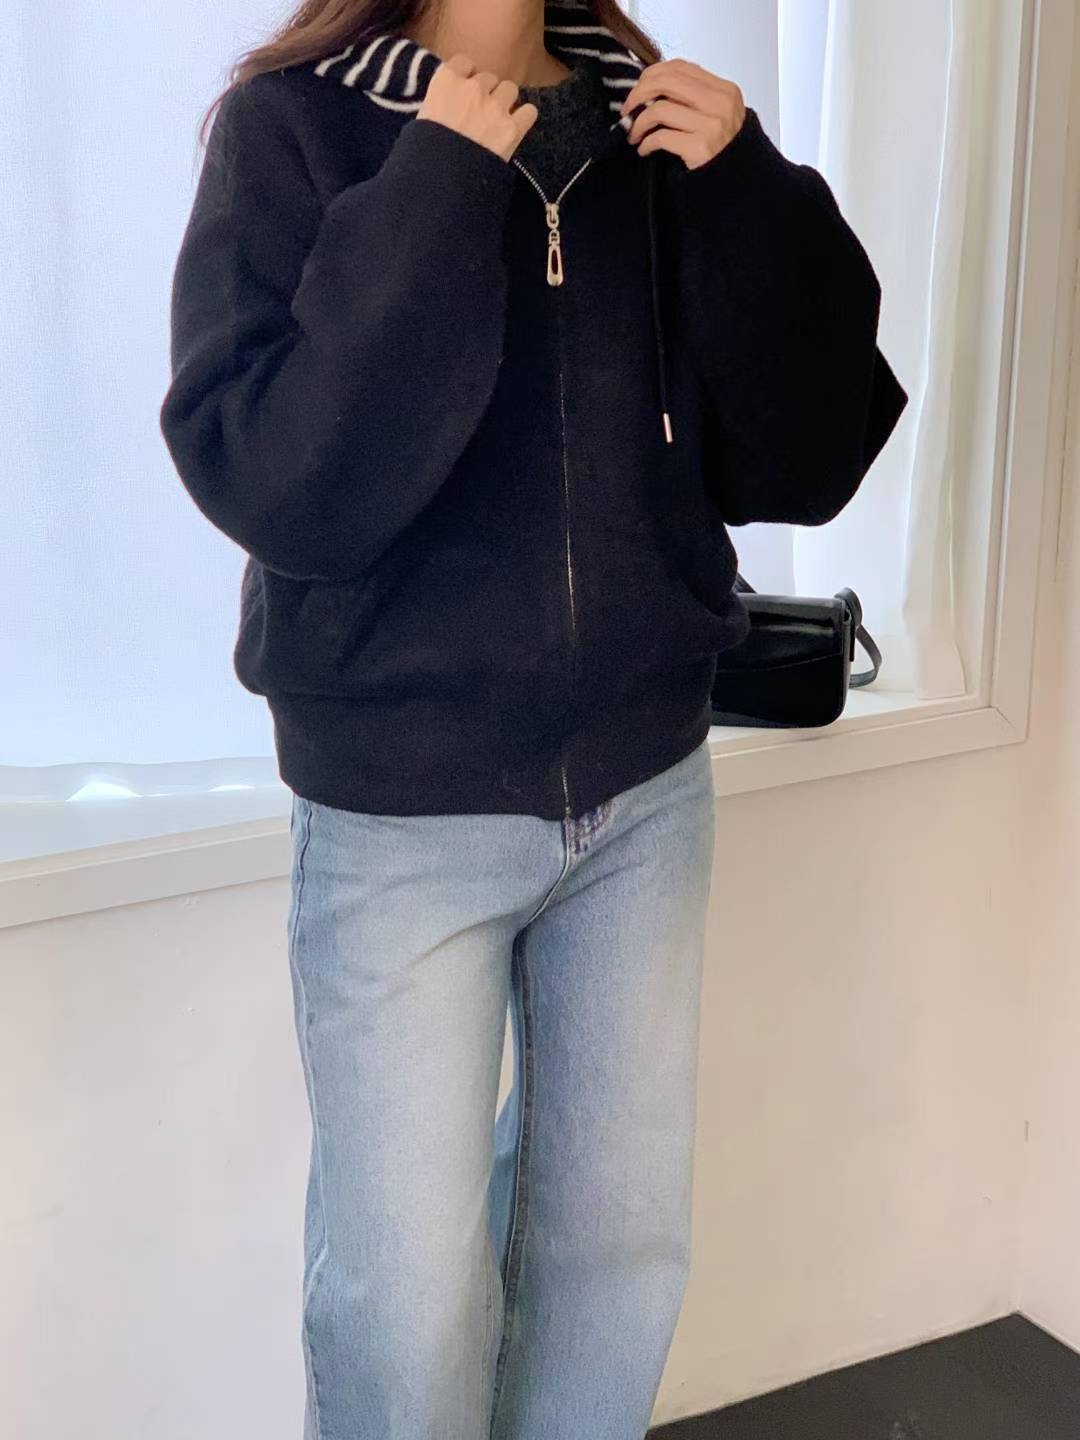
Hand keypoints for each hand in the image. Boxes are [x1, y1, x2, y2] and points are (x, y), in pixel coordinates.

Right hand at [418, 52, 538, 161]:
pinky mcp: (513, 128)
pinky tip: (516, 128)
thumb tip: (444, 107)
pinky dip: (524, 118)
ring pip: (510, 89)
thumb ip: (436, 104)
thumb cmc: (424, 154)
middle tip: (479, 112)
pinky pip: (529, 111)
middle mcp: (473, 88)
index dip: (466, 76)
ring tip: (497, 120)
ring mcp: (495, 107)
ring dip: (505, 102)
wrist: (443, 182)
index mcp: (446, 82)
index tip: (464, 90)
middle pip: (488, 78)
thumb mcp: (421, 121)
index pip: (463, 63)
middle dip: (486, 92)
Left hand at [620, 60, 745, 170]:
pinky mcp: (699, 147)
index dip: (652, 74)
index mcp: (724, 90)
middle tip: (628, 110)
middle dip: (639, 93)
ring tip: (635, 135)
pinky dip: (646, 143)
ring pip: (660, 109)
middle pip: (667, 82)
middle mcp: (719, 103)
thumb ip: (694, 98)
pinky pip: (660, 137)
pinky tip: (644, 149)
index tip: (638, 89)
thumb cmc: (722, 151)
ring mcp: (711, 125)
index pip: (680, 67)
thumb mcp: (718, 115)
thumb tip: (652, 87)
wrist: (737, 183)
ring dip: (639, 122)